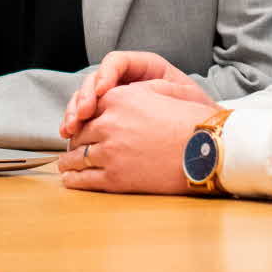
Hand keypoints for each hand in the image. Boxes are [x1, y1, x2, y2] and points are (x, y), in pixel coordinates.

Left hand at [59, 80, 216, 194]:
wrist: (205, 151)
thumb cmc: (189, 122)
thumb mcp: (161, 92)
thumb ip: (135, 90)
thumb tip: (121, 92)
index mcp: (118, 99)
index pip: (88, 109)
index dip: (81, 120)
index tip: (79, 127)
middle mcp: (108, 123)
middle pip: (79, 134)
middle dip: (75, 142)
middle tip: (72, 149)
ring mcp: (109, 152)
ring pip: (76, 158)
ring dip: (68, 162)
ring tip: (66, 166)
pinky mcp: (114, 178)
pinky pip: (84, 180)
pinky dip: (74, 180)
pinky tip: (71, 181)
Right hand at [61, 51, 201, 138]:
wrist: (204, 133)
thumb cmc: (196, 112)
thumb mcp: (185, 96)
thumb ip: (161, 90)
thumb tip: (134, 92)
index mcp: (145, 67)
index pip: (116, 62)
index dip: (105, 74)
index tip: (102, 91)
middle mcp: (126, 80)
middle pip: (95, 79)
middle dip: (84, 96)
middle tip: (82, 114)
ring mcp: (115, 99)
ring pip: (85, 97)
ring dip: (74, 111)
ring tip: (70, 127)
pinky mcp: (108, 118)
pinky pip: (86, 117)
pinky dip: (75, 124)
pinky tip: (68, 134)